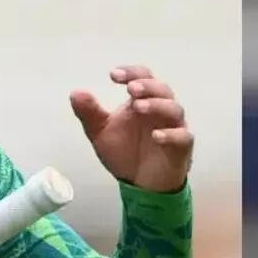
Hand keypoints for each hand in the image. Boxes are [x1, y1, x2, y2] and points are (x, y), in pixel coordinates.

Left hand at [69, 65, 193, 193]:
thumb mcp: (100, 132)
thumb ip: (89, 113)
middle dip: (147, 86)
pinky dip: (171, 134)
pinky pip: (182, 137)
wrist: (139, 184)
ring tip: (139, 107)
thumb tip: (75, 92)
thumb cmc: (124, 152)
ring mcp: (173, 127)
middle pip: (162, 89)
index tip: (113, 75)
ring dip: (157, 105)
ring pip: (174, 109)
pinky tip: (156, 136)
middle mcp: (160, 110)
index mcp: (142, 101)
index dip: (131, 73)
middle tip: (130, 89)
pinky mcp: (181, 148)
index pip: (142, 77)